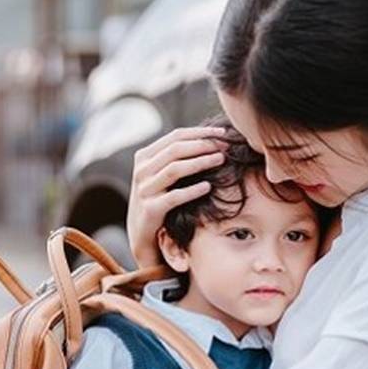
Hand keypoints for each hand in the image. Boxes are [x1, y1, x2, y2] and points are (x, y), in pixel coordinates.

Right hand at [127, 128, 229, 267]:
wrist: (142, 235)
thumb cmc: (159, 200)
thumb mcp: (161, 175)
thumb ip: (176, 157)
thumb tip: (210, 138)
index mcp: (144, 157)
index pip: (175, 136)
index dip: (201, 133)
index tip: (223, 133)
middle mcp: (141, 171)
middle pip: (176, 149)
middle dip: (204, 145)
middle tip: (225, 146)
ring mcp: (144, 190)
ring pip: (175, 169)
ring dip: (201, 162)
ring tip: (221, 160)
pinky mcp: (150, 210)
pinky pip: (174, 197)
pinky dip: (192, 190)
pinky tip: (208, 187)